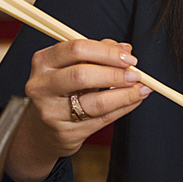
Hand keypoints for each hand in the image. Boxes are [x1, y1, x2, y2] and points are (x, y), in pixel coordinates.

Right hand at [4, 38, 151, 181]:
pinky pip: (102, 119)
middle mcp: (42, 86)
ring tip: (141, 88)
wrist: (41, 129)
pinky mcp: (65, 133)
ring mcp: (51, 112)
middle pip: (82, 75)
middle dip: (115, 73)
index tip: (128, 56)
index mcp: (44, 62)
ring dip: (125, 94)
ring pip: (95, 102)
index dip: (106, 52)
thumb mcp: (71, 66)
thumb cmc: (61, 90)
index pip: (77, 49)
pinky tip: (134, 100)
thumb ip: (97, 53)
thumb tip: (125, 48)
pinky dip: (123, 108)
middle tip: (135, 73)